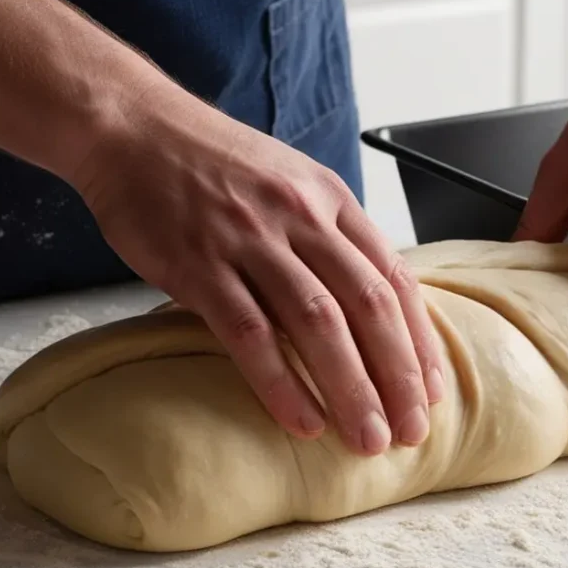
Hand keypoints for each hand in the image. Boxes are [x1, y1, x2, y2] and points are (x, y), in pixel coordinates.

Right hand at [73, 84, 444, 454]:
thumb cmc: (216, 164)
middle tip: (411, 431)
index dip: (419, 341)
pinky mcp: (199, 264)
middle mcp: (301, 217)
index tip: (433, 391)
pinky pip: (250, 333)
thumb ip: (331, 238)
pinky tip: (302, 421)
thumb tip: (368, 306)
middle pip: (368, 305)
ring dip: (351, 388)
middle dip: (398, 376)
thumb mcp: (292, 183)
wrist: (134, 128)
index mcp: (331, 200)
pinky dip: (280, 383)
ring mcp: (250, 240)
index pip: (394, 278)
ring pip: (319, 324)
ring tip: (367, 439)